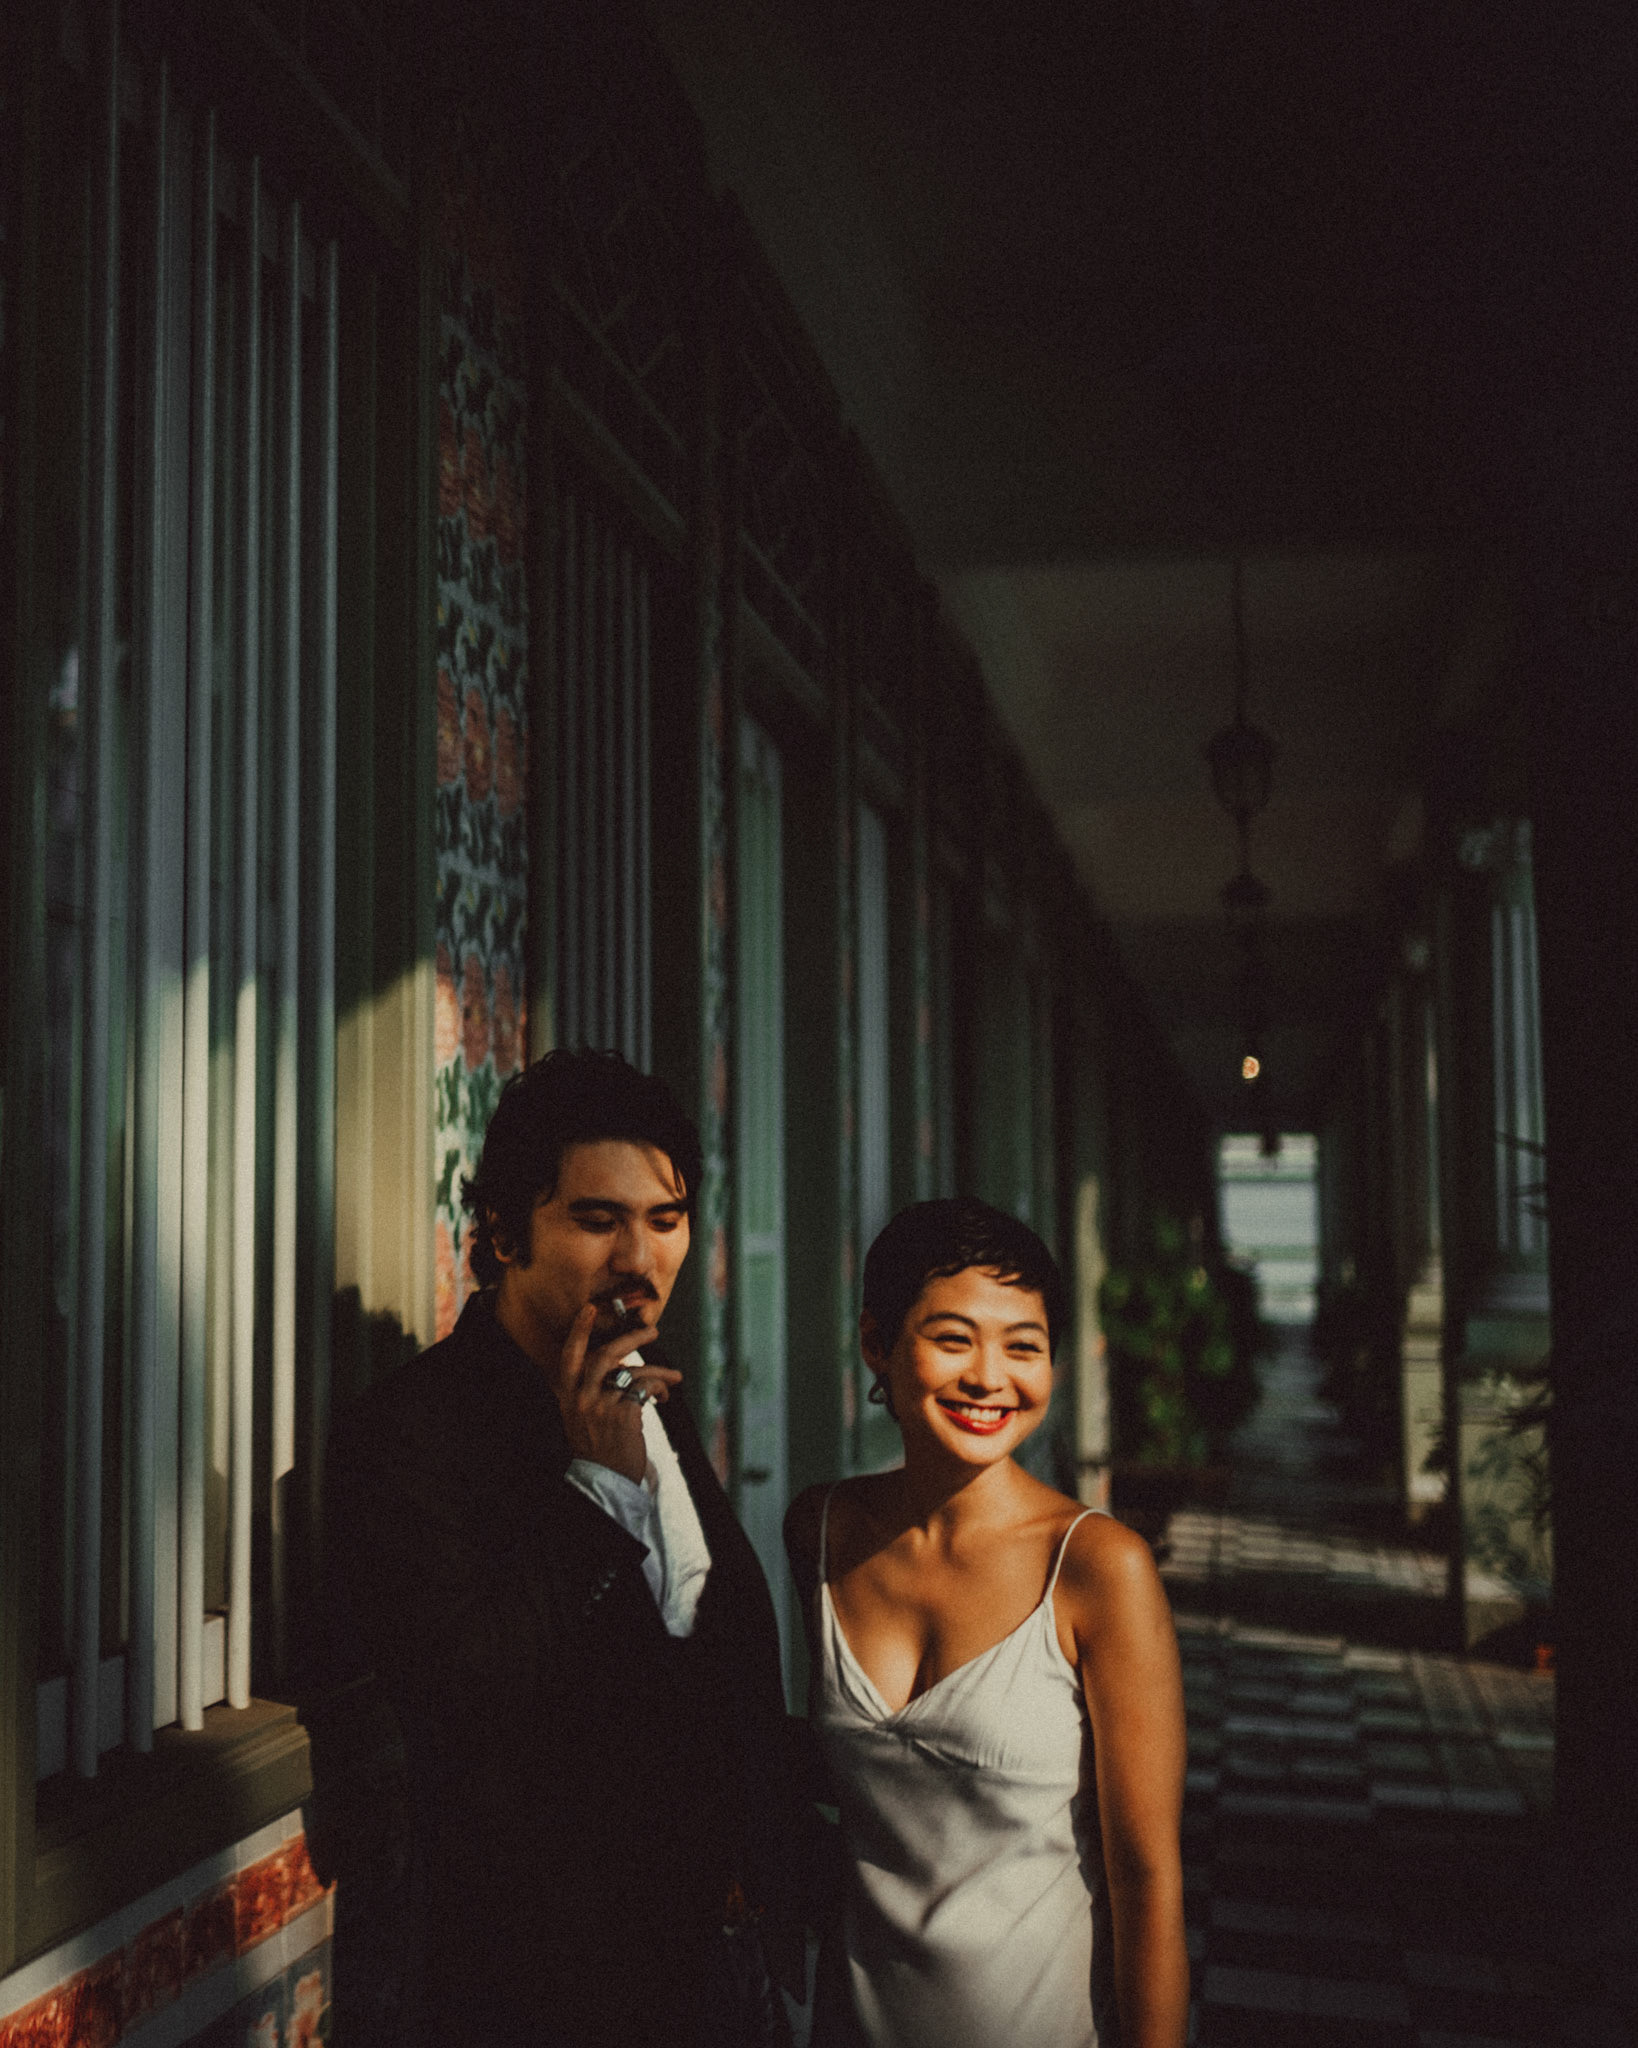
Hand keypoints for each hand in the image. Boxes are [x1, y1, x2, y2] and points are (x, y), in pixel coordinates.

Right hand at [549, 1301, 680, 1482]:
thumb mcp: (582, 1418)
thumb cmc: (598, 1449)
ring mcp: (601, 1406)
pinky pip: (646, 1388)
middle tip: (652, 1330)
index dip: (579, 1331)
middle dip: (631, 1338)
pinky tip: (665, 1396)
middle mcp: (581, 1398)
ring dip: (659, 1370)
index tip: (588, 1308)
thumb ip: (592, 1391)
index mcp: (568, 1397)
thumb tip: (620, 1367)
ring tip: (675, 1376)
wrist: (605, 1482)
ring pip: (633, 1371)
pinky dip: (660, 1388)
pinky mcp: (623, 1415)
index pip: (569, 1357)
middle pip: (606, 1355)